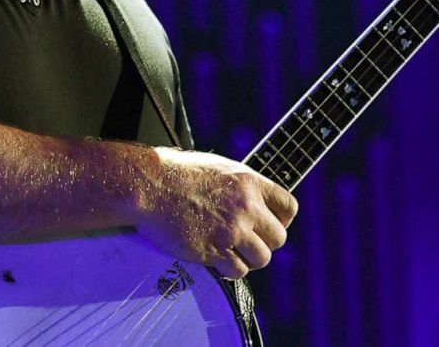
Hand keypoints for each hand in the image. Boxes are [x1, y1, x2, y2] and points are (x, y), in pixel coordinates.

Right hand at [131, 147, 297, 277]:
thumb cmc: (176, 173)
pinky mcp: (214, 251)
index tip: (268, 225)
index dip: (281, 220)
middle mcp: (246, 207)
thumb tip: (253, 200)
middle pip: (279, 238)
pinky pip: (237, 271)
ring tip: (231, 252)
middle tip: (246, 242)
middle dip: (264, 243)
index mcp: (249, 182)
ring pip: (262, 258)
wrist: (149, 186)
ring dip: (248, 259)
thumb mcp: (218, 168)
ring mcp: (231, 230)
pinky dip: (229, 270)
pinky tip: (216, 260)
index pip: (288, 207)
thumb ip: (241, 186)